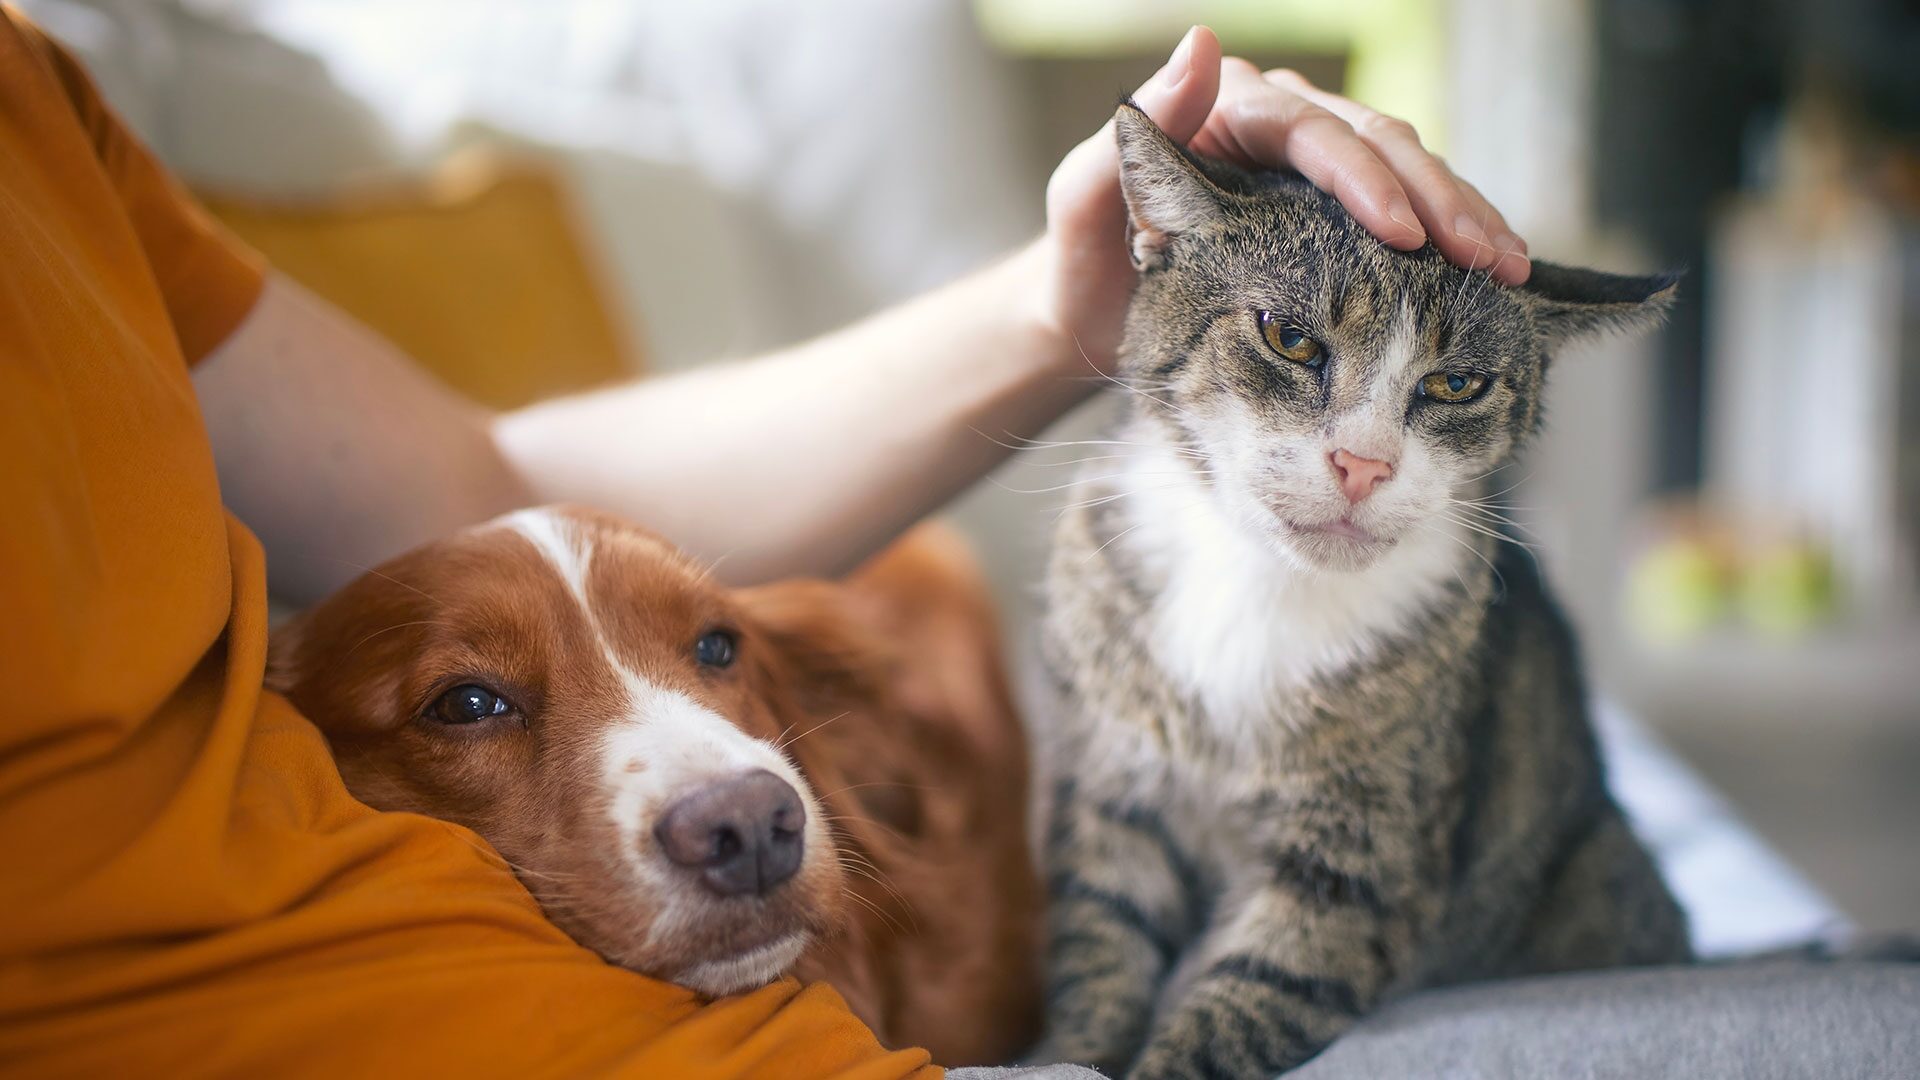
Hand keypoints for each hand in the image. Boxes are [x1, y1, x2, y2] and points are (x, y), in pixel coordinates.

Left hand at [1036, 25, 1529, 373]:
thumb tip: (1202, 43)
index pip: (1311, 132)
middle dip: (1438, 200)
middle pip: (1376, 144)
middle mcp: (1279, 125)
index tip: (1404, 231)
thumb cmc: (1080, 265)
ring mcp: (1312, 167)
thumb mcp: (1082, 204)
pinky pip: (1407, 210)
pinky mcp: (1334, 210)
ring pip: (1406, 171)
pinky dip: (1450, 238)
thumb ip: (1130, 141)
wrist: (1090, 316)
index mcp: (1225, 111)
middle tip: (1487, 257)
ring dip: (1462, 216)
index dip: (1364, 178)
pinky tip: (1494, 271)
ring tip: (1509, 267)